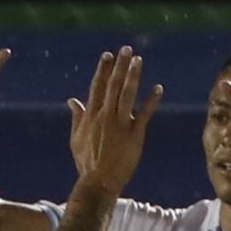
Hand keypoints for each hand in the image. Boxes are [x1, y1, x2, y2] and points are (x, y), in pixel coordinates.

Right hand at [67, 47, 162, 195]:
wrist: (99, 181)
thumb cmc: (87, 162)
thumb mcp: (76, 139)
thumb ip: (77, 117)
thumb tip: (72, 101)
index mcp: (91, 116)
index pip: (97, 87)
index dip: (103, 70)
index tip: (108, 55)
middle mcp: (105, 116)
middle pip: (113, 85)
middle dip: (120, 66)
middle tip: (126, 49)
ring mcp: (120, 124)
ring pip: (127, 94)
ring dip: (133, 76)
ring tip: (139, 60)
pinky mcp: (134, 134)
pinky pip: (144, 114)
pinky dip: (151, 100)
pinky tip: (158, 88)